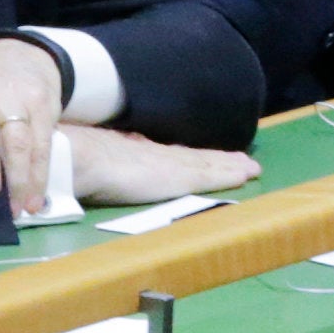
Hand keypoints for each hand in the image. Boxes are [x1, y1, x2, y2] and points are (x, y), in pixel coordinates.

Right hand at [62, 124, 259, 205]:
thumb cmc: (82, 162)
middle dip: (221, 160)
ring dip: (230, 167)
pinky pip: (209, 175)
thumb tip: (112, 163)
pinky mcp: (177, 178)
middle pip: (198, 157)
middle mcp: (160, 157)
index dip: (196, 157)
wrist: (82, 159)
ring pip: (209, 165)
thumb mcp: (100, 160)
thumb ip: (111, 163)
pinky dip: (228, 175)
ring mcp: (171, 166)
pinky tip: (244, 176)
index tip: (212, 157)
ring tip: (251, 168)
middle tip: (245, 162)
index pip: (175, 156)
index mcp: (140, 154)